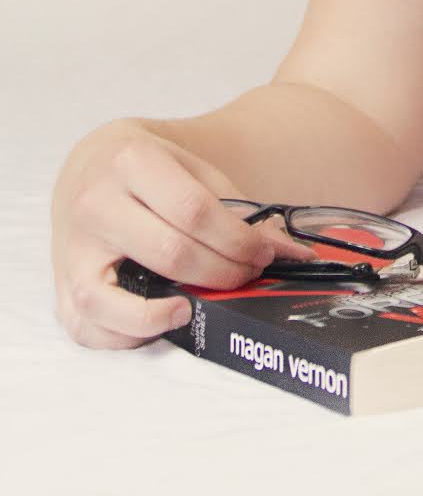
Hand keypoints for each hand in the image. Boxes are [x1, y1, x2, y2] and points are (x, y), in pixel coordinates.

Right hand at [50, 120, 313, 350]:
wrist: (90, 167)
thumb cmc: (150, 169)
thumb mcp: (191, 168)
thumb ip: (235, 208)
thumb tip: (289, 252)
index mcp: (131, 161)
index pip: (195, 210)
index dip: (238, 240)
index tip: (265, 253)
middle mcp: (94, 204)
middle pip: (170, 253)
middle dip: (221, 272)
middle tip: (246, 275)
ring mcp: (71, 249)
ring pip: (114, 300)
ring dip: (167, 313)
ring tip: (198, 305)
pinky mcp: (61, 286)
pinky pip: (89, 327)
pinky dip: (128, 334)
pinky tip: (161, 318)